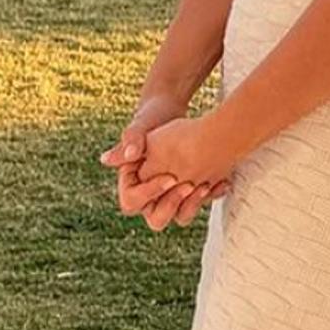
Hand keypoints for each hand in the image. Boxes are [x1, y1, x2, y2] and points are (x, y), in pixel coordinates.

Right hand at [98, 95, 232, 230]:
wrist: (173, 111)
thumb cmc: (152, 117)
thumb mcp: (142, 127)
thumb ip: (130, 142)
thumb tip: (107, 159)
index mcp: (132, 182)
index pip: (132, 202)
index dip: (150, 193)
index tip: (171, 177)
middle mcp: (149, 194)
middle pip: (156, 218)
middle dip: (173, 204)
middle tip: (189, 186)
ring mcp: (170, 194)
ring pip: (179, 215)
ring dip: (193, 204)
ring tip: (206, 185)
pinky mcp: (189, 189)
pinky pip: (198, 203)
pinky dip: (210, 195)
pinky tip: (221, 183)